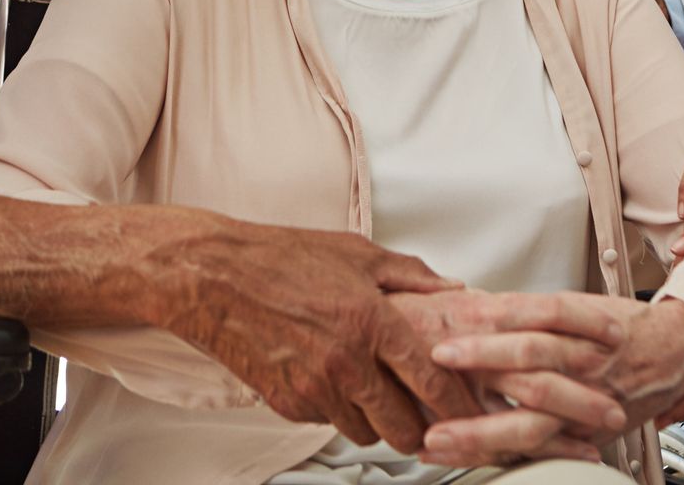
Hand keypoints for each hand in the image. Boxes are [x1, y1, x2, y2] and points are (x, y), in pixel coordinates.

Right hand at [154, 219, 481, 454]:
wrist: (216, 278)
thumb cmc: (282, 259)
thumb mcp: (357, 253)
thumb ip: (411, 274)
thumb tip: (452, 287)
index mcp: (372, 321)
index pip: (430, 379)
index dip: (456, 402)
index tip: (467, 409)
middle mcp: (347, 362)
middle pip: (402, 425)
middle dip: (419, 429)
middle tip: (425, 419)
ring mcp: (315, 388)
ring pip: (364, 431)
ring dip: (375, 422)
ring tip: (376, 398)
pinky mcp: (288, 403)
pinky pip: (326, 422)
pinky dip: (336, 411)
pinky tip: (333, 383)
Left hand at [418, 295, 683, 466]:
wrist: (677, 354)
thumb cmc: (625, 329)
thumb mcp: (581, 305)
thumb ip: (529, 310)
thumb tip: (473, 303)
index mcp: (585, 325)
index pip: (541, 315)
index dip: (500, 314)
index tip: (461, 314)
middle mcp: (587, 364)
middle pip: (533, 361)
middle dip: (483, 362)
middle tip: (438, 361)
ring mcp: (587, 403)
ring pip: (533, 421)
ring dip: (482, 430)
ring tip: (442, 436)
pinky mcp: (588, 433)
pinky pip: (545, 450)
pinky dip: (510, 457)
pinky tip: (478, 460)